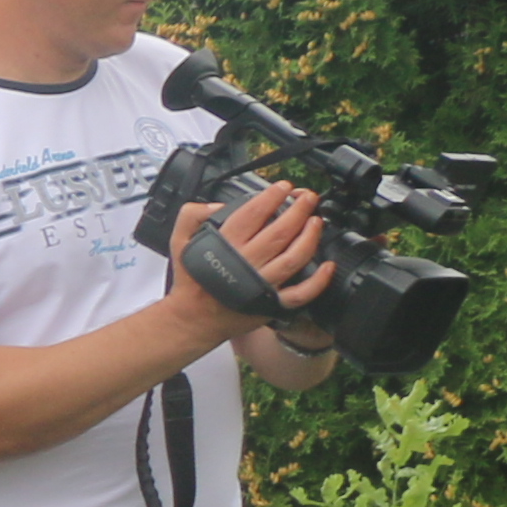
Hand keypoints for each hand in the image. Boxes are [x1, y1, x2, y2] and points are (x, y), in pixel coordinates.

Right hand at [168, 180, 331, 348]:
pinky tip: (328, 265)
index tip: (283, 187)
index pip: (253, 213)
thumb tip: (216, 204)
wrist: (192, 319)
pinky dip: (318, 281)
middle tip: (309, 198)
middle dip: (299, 210)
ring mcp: (261, 284)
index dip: (272, 197)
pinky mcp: (271, 303)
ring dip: (310, 237)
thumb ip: (191, 216)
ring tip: (317, 220)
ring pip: (294, 257)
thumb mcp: (179, 241)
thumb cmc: (190, 281)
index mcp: (225, 245)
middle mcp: (245, 263)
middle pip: (280, 231)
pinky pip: (300, 293)